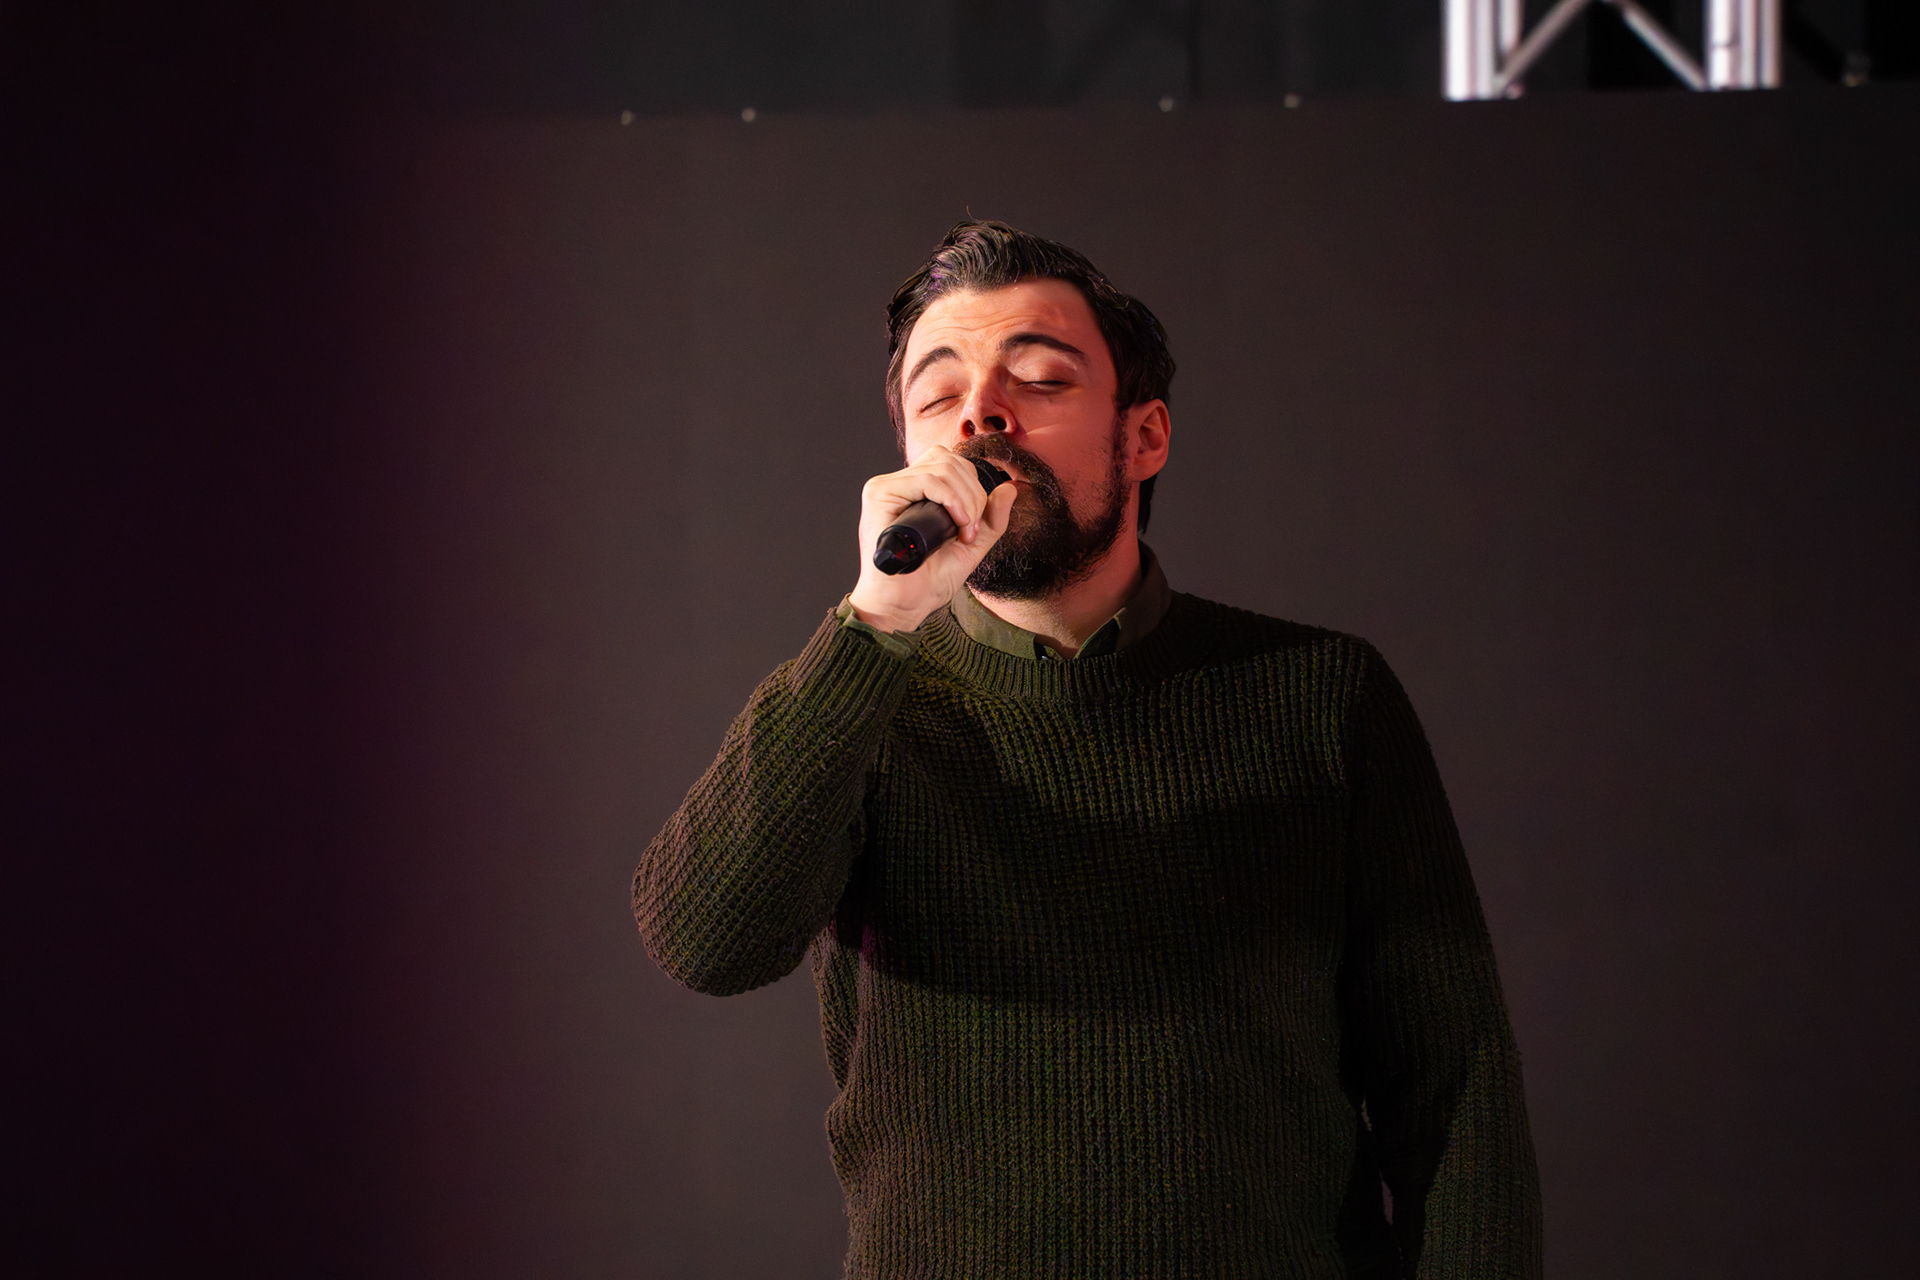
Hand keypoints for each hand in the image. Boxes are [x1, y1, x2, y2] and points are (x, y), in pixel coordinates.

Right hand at [847, 445, 1017, 632]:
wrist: (904, 606)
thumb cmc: (928, 581)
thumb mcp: (971, 546)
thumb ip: (992, 519)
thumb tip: (1009, 488)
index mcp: (917, 491)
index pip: (952, 464)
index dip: (974, 488)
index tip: (975, 526)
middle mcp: (900, 484)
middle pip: (950, 460)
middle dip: (974, 494)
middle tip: (971, 530)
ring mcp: (888, 487)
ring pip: (942, 467)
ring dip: (965, 500)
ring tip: (963, 531)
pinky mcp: (880, 494)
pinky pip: (927, 479)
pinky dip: (951, 499)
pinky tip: (957, 523)